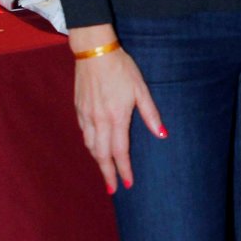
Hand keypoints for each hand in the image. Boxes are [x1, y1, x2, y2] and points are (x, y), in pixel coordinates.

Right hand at [71, 39, 166, 192]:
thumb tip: (162, 134)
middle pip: (101, 154)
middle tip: (112, 189)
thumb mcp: (140, 89)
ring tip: (105, 171)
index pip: (119, 151)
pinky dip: (90, 145)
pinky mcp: (78, 108)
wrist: (94, 51)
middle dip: (107, 173)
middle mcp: (98, 120)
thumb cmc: (121, 68)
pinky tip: (95, 148)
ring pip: (90, 146)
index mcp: (116, 117)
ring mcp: (86, 115)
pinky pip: (84, 133)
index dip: (123, 169)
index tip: (127, 183)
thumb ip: (150, 114)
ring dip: (98, 161)